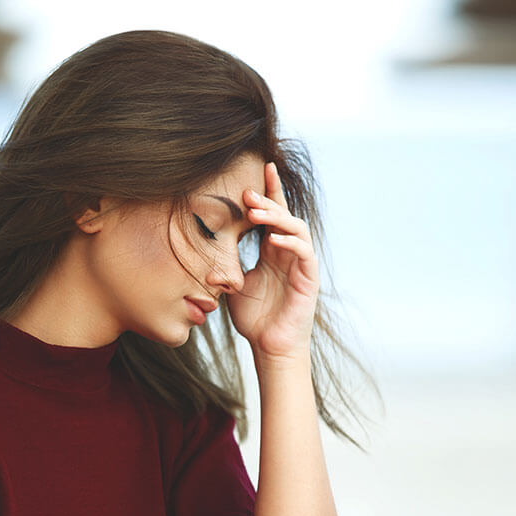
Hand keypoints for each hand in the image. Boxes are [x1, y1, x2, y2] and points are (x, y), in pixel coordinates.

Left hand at [227, 162, 318, 361]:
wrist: (269, 346)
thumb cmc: (254, 318)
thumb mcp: (235, 283)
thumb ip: (229, 260)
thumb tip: (206, 241)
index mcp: (273, 251)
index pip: (273, 215)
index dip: (269, 192)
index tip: (260, 168)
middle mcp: (289, 253)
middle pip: (285, 215)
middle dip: (268, 200)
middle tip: (248, 193)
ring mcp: (301, 264)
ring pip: (297, 228)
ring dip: (278, 217)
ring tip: (256, 212)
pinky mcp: (309, 278)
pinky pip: (304, 252)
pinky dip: (290, 242)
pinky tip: (273, 239)